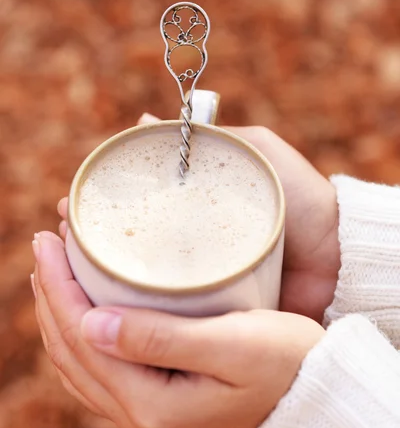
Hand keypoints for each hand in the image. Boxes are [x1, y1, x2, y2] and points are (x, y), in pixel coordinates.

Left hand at [32, 231, 323, 427]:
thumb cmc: (285, 360)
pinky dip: (80, 336)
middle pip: (72, 351)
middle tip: (46, 244)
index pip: (82, 338)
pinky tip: (81, 310)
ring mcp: (146, 419)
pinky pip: (99, 372)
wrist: (314, 396)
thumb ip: (160, 338)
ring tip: (54, 270)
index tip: (48, 240)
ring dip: (60, 314)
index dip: (58, 286)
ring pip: (79, 364)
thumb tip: (91, 324)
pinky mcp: (158, 408)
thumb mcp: (232, 344)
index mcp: (154, 407)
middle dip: (52, 294)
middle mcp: (141, 422)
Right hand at [57, 114, 339, 322]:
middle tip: (66, 225)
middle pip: (132, 236)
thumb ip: (211, 134)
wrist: (340, 256)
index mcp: (196, 207)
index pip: (139, 201)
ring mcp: (199, 278)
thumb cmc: (300, 198)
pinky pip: (168, 307)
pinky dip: (136, 304)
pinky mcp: (210, 309)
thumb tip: (144, 118)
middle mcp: (191, 242)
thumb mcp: (256, 151)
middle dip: (92, 232)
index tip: (74, 197)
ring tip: (71, 259)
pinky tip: (104, 301)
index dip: (103, 199)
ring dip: (102, 268)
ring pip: (140, 273)